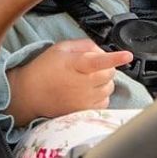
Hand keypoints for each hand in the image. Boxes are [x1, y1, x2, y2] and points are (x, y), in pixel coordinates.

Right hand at [7, 39, 132, 125]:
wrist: (29, 94)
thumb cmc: (44, 69)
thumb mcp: (61, 48)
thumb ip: (85, 45)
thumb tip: (102, 51)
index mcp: (74, 64)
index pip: (98, 61)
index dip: (114, 58)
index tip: (127, 55)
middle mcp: (80, 84)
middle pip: (110, 73)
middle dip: (106, 67)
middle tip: (91, 68)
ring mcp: (83, 100)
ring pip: (109, 87)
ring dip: (104, 82)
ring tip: (86, 80)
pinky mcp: (83, 111)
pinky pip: (105, 102)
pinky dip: (101, 95)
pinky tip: (87, 92)